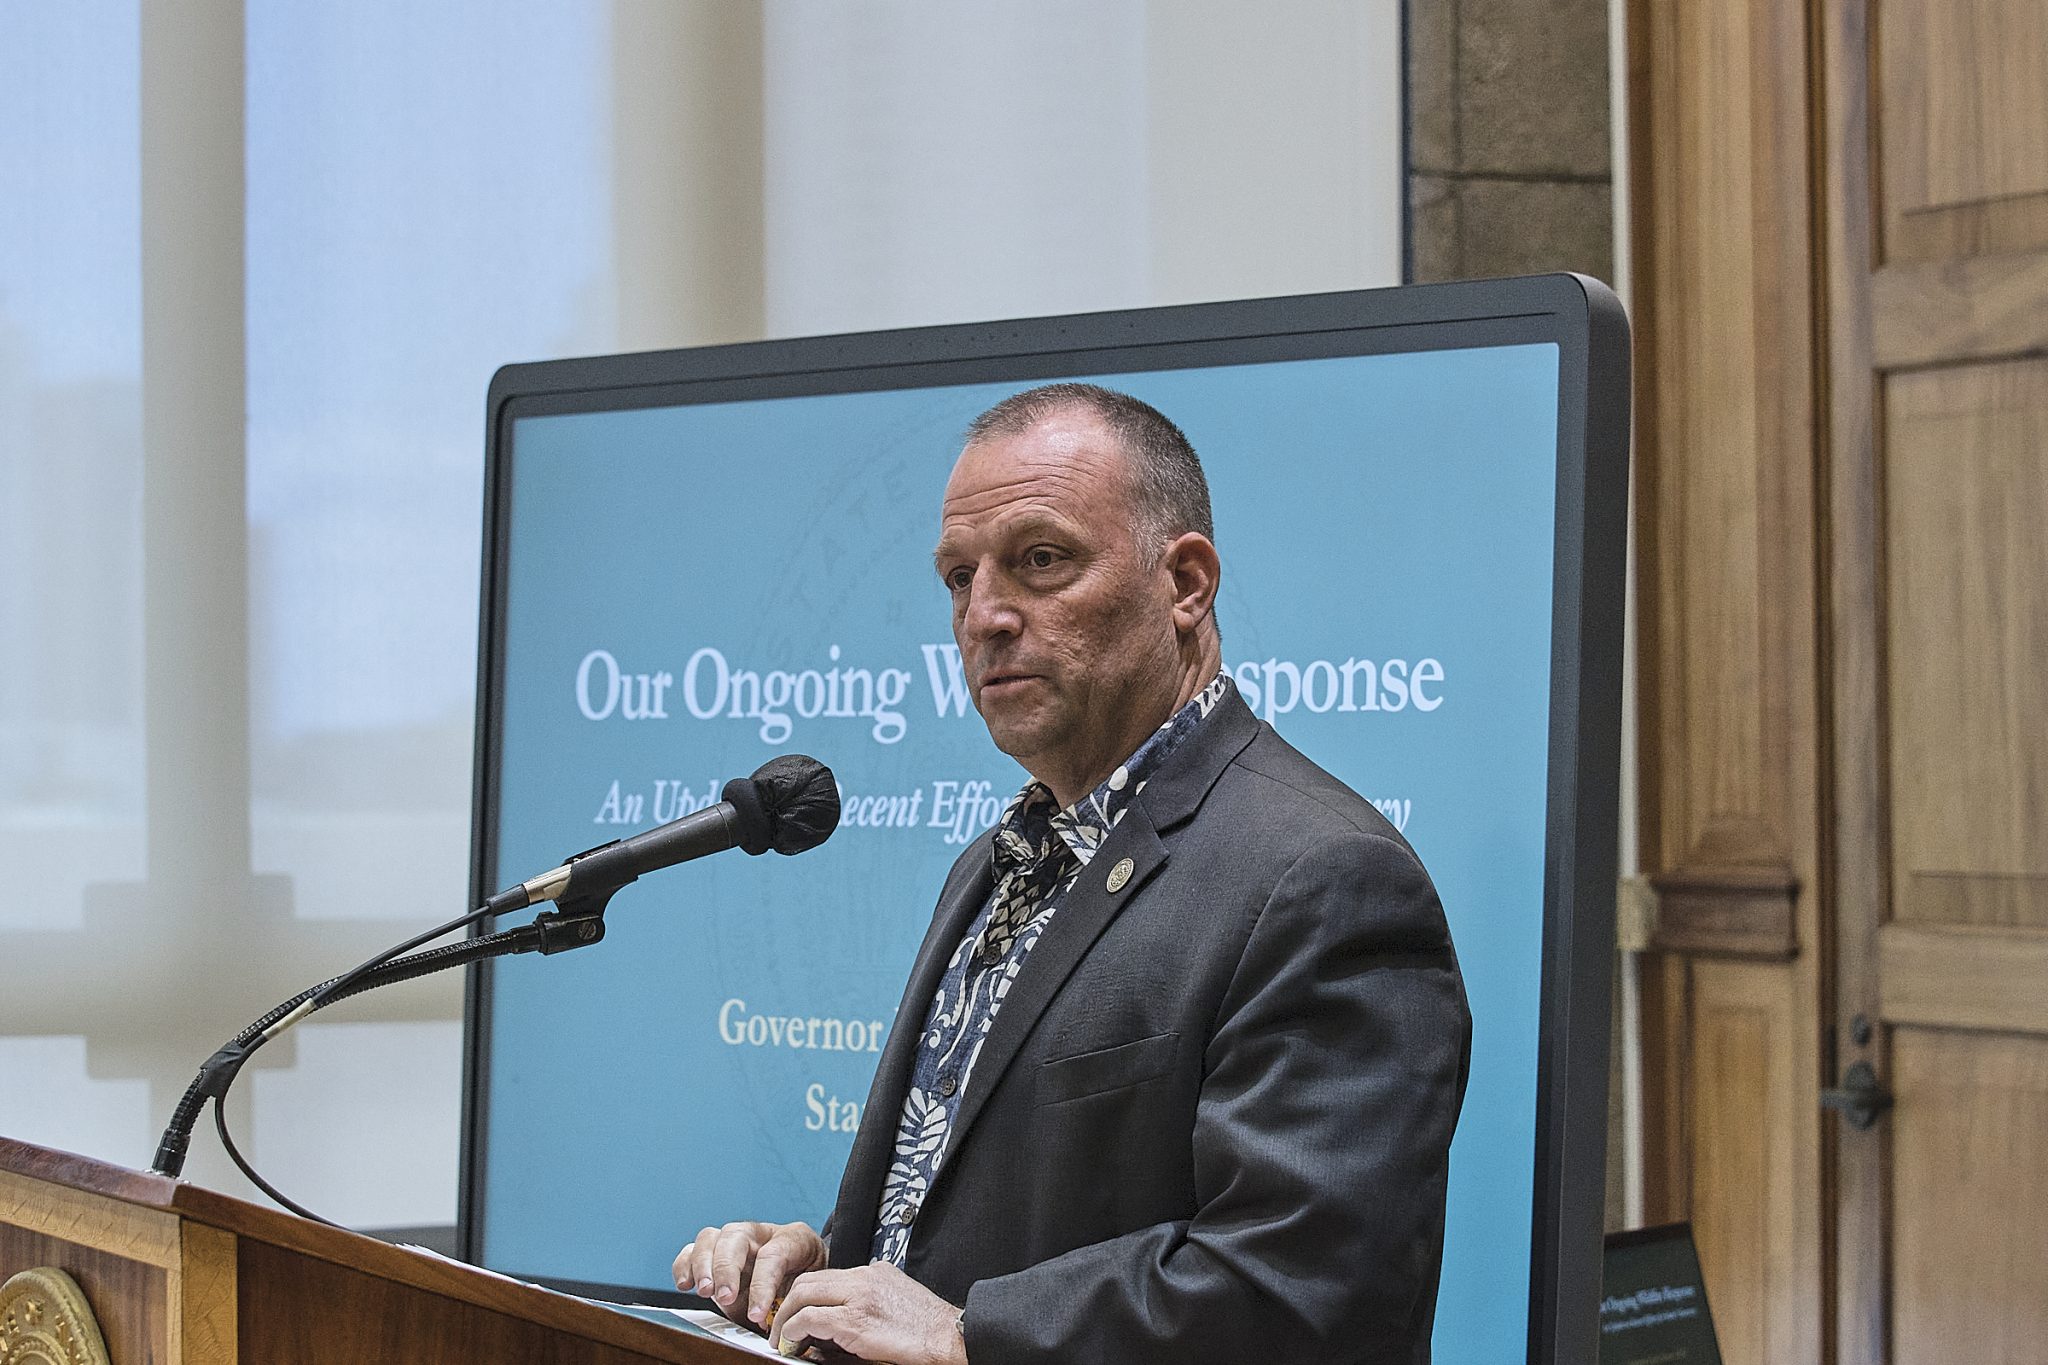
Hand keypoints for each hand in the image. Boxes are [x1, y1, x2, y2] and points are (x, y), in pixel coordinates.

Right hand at [674, 1221, 827, 1329]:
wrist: (803, 1269)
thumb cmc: (805, 1279)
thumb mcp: (807, 1289)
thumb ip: (788, 1302)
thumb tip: (766, 1323)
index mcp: (791, 1239)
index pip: (772, 1256)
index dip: (762, 1286)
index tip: (756, 1314)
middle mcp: (759, 1234)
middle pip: (735, 1237)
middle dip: (727, 1269)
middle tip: (725, 1297)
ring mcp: (734, 1240)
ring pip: (710, 1238)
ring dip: (703, 1266)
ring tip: (705, 1292)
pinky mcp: (713, 1253)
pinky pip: (691, 1250)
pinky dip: (684, 1265)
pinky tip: (685, 1284)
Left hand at [770, 1262, 965, 1364]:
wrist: (949, 1336)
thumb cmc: (928, 1326)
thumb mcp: (900, 1294)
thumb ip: (876, 1291)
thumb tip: (854, 1304)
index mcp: (874, 1271)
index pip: (826, 1276)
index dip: (804, 1295)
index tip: (795, 1312)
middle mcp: (863, 1278)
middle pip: (808, 1280)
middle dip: (787, 1302)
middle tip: (779, 1325)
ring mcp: (858, 1297)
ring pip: (803, 1294)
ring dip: (785, 1317)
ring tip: (781, 1338)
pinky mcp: (854, 1321)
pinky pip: (810, 1318)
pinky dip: (794, 1330)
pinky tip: (791, 1343)